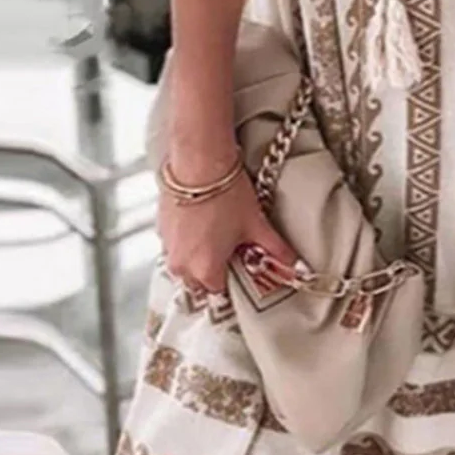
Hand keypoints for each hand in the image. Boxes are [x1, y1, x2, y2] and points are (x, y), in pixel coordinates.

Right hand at [157, 161, 296, 295]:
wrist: (200, 161)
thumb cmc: (226, 193)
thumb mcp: (256, 223)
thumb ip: (276, 250)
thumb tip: (294, 264)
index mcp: (205, 269)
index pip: (219, 292)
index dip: (234, 281)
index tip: (242, 268)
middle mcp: (181, 264)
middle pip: (199, 281)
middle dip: (215, 270)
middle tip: (233, 250)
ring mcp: (168, 246)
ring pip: (185, 262)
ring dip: (199, 254)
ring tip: (218, 231)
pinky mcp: (160, 227)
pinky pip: (175, 244)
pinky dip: (187, 238)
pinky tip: (203, 220)